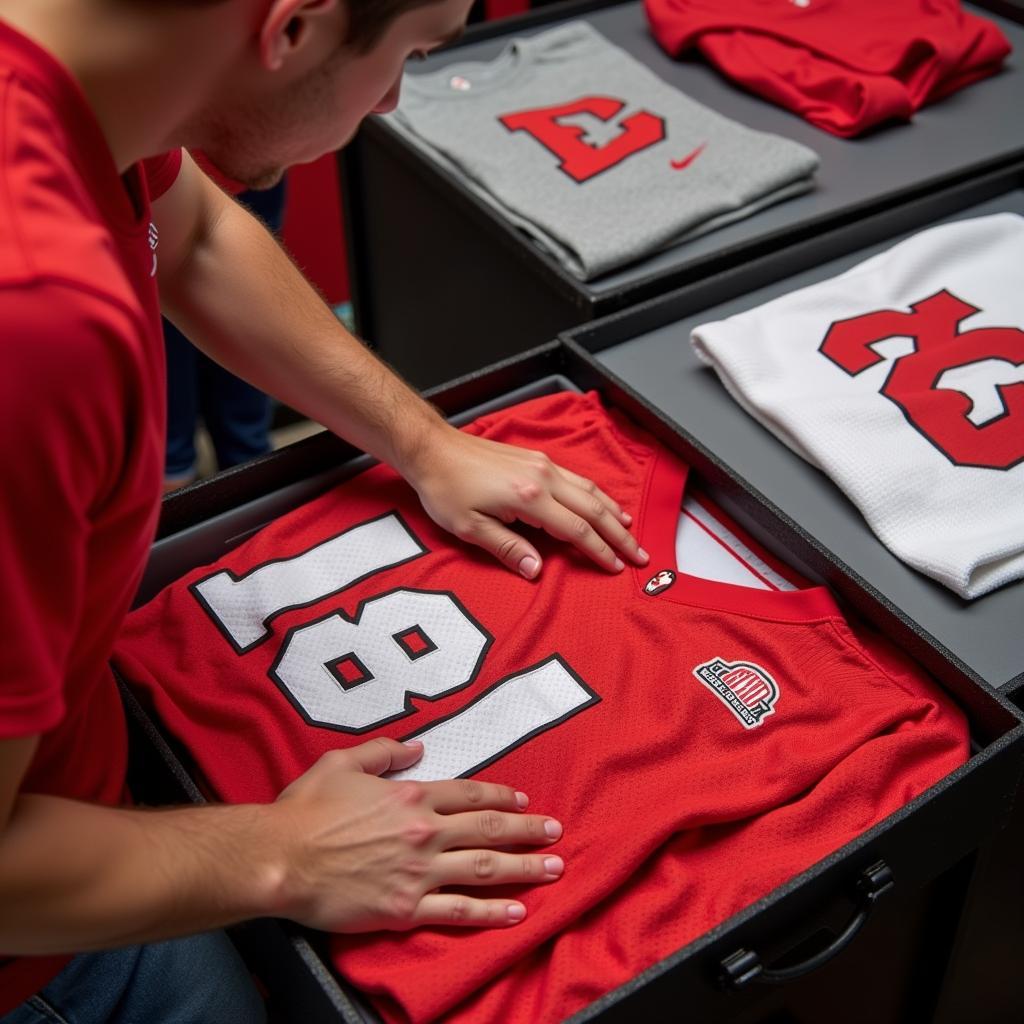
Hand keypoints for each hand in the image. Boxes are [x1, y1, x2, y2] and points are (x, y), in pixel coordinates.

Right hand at [268, 738, 563, 931]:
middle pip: (488, 828)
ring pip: (483, 868)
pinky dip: (490, 912)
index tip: (523, 799)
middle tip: (556, 831)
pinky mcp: (406, 907)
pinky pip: (458, 910)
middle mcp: (423, 831)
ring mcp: (418, 871)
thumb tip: (415, 748)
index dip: (500, 795)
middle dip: (526, 830)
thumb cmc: (306, 809)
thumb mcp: (342, 762)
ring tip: (554, 868)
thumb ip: (383, 751)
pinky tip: (517, 911)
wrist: (280, 857)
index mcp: (410, 795)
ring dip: (523, 867)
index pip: (469, 793)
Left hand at [406, 427, 648, 578]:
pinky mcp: (537, 459)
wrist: (433, 449)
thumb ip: (507, 549)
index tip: (617, 568)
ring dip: (613, 512)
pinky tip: (602, 503)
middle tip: (639, 555)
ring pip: (590, 490)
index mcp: (529, 498)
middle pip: (593, 509)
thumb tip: (536, 571)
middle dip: (619, 535)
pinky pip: (577, 479)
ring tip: (630, 531)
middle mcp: (543, 477)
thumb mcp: (470, 528)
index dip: (599, 552)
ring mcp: (542, 465)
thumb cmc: (446, 488)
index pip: (576, 530)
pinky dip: (596, 494)